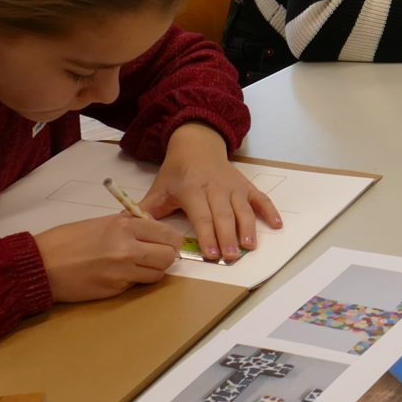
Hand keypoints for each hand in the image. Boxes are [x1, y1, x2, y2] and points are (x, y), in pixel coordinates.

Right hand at [35, 214, 184, 302]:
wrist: (40, 265)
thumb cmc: (65, 241)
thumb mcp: (99, 223)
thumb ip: (128, 226)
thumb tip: (151, 229)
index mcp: (123, 226)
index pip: (167, 234)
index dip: (170, 240)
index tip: (167, 242)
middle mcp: (127, 249)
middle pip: (168, 256)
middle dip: (166, 256)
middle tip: (156, 256)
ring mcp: (122, 272)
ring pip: (157, 274)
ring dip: (152, 271)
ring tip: (137, 266)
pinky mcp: (115, 290)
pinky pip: (137, 285)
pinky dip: (134, 281)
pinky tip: (119, 275)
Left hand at [141, 122, 281, 263]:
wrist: (196, 144)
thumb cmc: (177, 172)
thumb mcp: (159, 189)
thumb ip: (146, 211)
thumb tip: (124, 228)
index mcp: (192, 189)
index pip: (201, 216)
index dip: (207, 235)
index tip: (211, 254)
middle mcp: (215, 187)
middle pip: (223, 215)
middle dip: (227, 236)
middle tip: (231, 257)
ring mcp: (232, 186)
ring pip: (242, 208)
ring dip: (248, 227)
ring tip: (250, 246)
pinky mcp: (245, 185)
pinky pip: (260, 198)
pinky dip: (269, 210)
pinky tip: (277, 225)